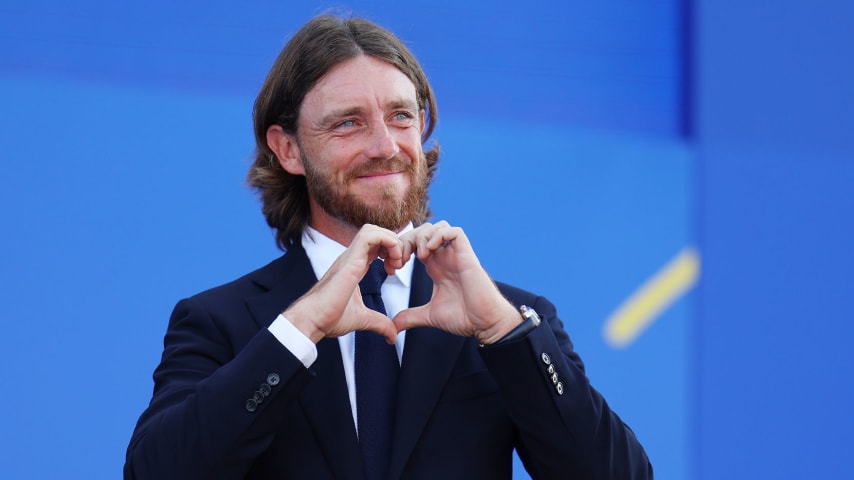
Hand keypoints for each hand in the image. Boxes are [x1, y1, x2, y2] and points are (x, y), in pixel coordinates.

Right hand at [283, 224, 405, 343]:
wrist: (312, 321)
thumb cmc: (329, 318)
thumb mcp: (363, 319)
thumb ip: (379, 324)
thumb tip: (392, 336)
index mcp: (355, 266)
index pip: (375, 245)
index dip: (390, 252)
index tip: (394, 271)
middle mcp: (352, 257)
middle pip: (376, 231)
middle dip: (393, 244)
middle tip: (398, 265)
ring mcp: (349, 256)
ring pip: (372, 229)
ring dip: (391, 242)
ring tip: (395, 263)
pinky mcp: (350, 260)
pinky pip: (369, 236)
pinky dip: (387, 242)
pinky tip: (391, 263)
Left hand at [393, 221, 521, 343]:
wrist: (485, 323)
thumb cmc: (464, 317)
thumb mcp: (429, 315)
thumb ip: (410, 317)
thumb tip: (394, 326)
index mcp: (435, 267)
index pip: (415, 243)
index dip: (401, 249)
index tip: (393, 266)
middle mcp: (445, 257)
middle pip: (423, 230)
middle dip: (408, 239)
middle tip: (400, 259)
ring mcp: (456, 255)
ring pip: (438, 226)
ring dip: (423, 235)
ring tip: (418, 255)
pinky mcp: (467, 255)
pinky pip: (454, 231)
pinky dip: (439, 235)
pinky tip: (430, 251)